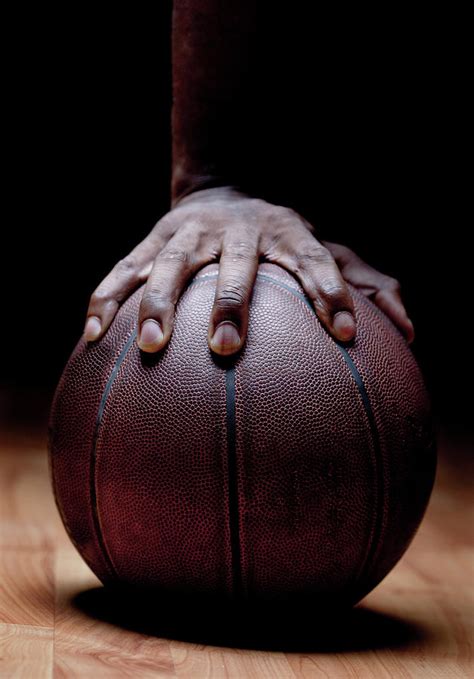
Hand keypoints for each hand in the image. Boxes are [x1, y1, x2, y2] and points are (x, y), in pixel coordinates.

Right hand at [84, 187, 412, 355]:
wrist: (222, 192)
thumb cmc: (281, 237)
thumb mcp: (324, 251)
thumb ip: (363, 284)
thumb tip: (409, 328)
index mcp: (285, 231)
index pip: (315, 258)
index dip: (330, 291)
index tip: (345, 334)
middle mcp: (234, 231)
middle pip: (234, 263)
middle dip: (230, 302)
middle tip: (228, 349)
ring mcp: (186, 235)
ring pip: (166, 266)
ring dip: (155, 303)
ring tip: (150, 347)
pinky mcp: (149, 242)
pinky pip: (120, 271)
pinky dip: (105, 300)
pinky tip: (93, 337)